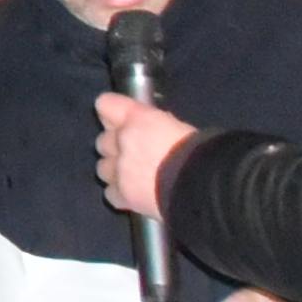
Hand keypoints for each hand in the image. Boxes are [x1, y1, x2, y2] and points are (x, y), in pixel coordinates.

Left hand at [92, 90, 197, 221]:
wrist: (199, 187)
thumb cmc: (199, 152)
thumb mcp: (179, 128)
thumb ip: (157, 128)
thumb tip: (157, 133)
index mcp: (137, 118)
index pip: (106, 104)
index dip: (112, 113)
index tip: (120, 120)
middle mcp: (121, 141)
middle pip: (103, 141)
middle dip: (116, 147)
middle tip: (136, 154)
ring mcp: (118, 170)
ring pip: (102, 168)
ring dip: (115, 171)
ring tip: (134, 178)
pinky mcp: (121, 196)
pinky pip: (111, 194)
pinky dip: (121, 195)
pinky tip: (135, 197)